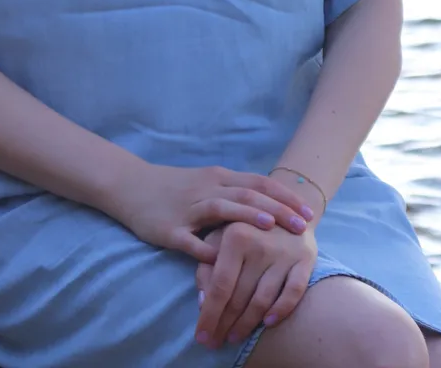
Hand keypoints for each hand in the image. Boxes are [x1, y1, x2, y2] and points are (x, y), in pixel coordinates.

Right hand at [111, 163, 312, 261]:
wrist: (131, 186)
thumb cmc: (174, 188)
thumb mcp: (207, 183)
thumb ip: (234, 192)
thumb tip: (270, 206)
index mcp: (218, 178)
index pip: (258, 183)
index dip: (285, 197)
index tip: (309, 212)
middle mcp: (207, 189)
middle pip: (248, 194)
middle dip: (278, 209)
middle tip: (303, 225)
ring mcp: (188, 209)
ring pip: (222, 209)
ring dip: (248, 217)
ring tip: (271, 228)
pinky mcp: (170, 229)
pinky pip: (190, 241)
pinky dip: (207, 250)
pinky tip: (223, 261)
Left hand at [194, 221, 317, 348]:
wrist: (285, 205)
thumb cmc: (244, 227)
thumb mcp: (218, 237)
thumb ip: (206, 265)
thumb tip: (202, 301)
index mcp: (235, 235)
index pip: (220, 285)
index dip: (209, 314)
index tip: (201, 337)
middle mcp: (260, 243)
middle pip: (240, 296)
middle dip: (224, 324)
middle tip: (214, 342)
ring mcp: (284, 252)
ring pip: (263, 299)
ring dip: (247, 324)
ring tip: (234, 337)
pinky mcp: (305, 259)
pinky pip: (294, 292)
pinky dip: (281, 310)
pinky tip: (267, 324)